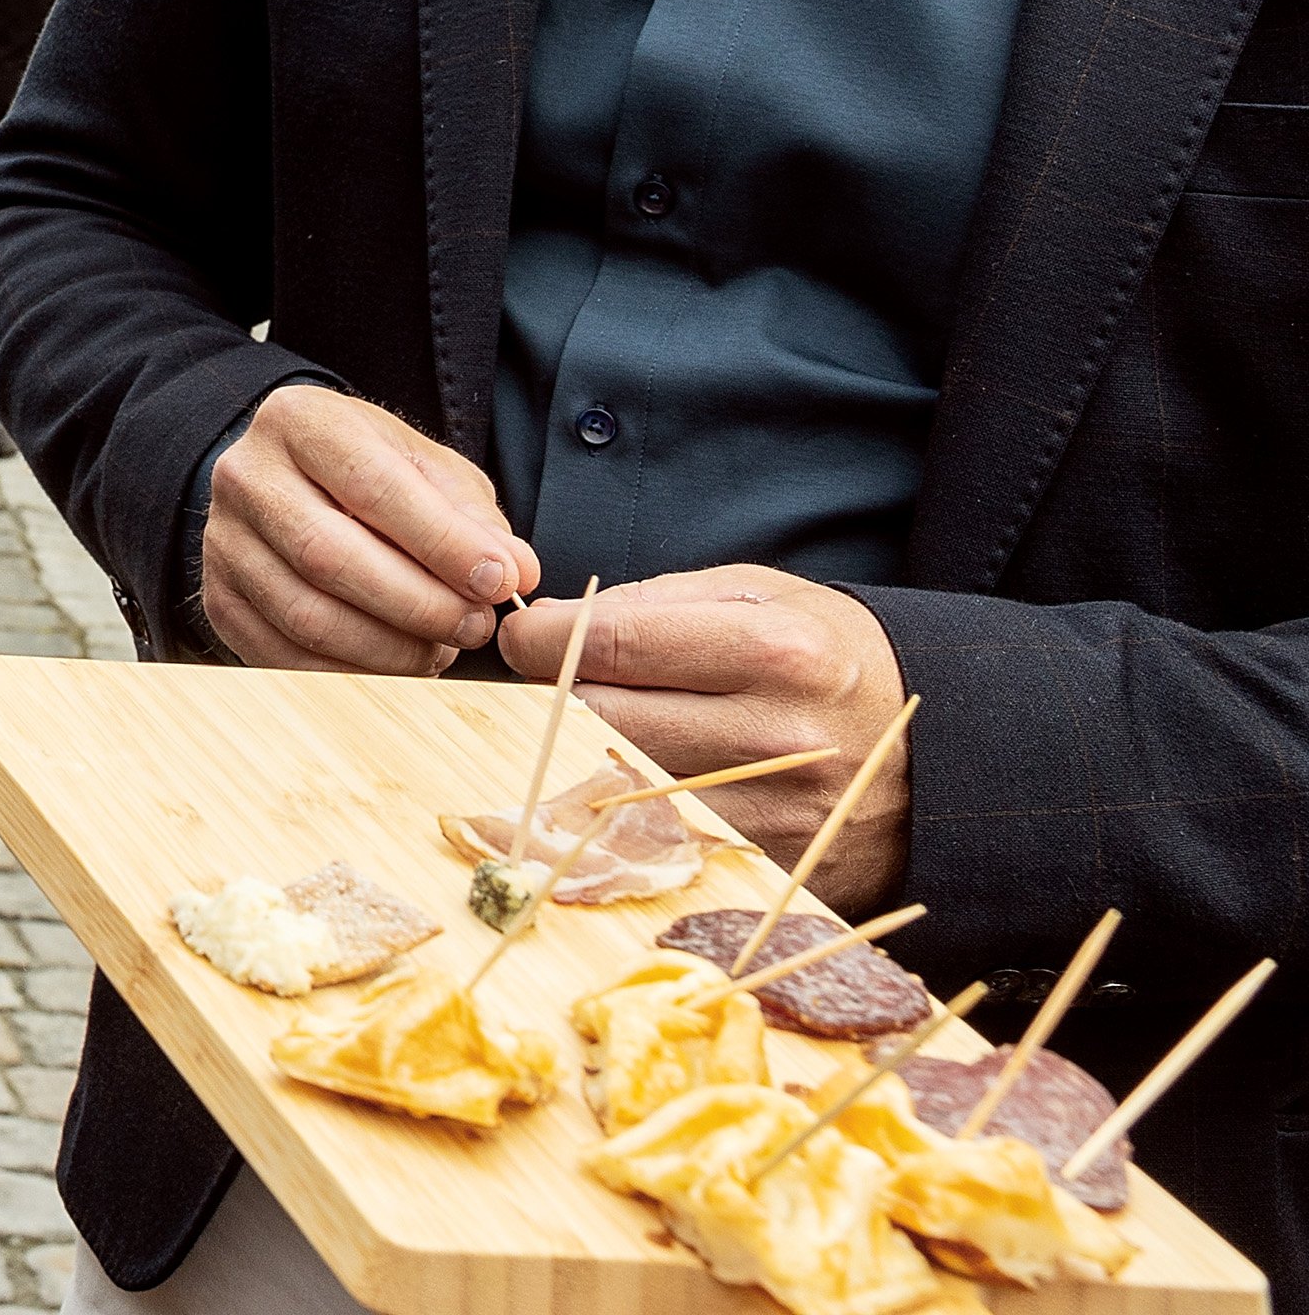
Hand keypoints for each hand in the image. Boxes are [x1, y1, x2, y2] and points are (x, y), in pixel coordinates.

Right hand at [199, 384, 542, 674]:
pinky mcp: (219, 600)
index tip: (497, 582)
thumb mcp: (429, 471)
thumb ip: (474, 518)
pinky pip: (283, 656)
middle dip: (418, 605)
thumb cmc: (375, 478)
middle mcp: (245, 475)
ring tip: (440, 649)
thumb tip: (514, 573)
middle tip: (475, 627)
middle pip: (328, 556)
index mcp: (300, 421)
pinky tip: (394, 664)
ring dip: (390, 649)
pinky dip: (350, 673)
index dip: (441, 543)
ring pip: (306, 615)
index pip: (371, 486)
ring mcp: (223, 540)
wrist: (296, 488)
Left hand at [501, 569, 909, 906]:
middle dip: (558, 696)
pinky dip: (640, 813)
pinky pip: (670, 840)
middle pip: (601, 718)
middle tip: (552, 684)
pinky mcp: (778, 870)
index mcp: (773, 651)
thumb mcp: (760, 595)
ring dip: (592, 757)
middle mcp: (776, 736)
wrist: (944, 752)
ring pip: (624, 786)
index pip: (609, 644)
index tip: (523, 636)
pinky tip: (645, 786)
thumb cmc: (830, 656)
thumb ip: (654, 602)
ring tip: (604, 731)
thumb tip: (554, 621)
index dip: (540, 638)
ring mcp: (778, 814)